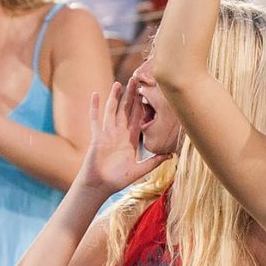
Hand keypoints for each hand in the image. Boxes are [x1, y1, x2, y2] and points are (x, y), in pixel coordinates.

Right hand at [75, 81, 167, 195]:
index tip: (148, 92)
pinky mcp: (97, 137)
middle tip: (137, 79)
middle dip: (132, 96)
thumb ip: (154, 162)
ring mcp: (107, 134)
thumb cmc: (118, 180)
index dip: (143, 105)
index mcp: (130, 140)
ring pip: (112, 110)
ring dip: (116, 97)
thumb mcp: (140, 170)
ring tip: (120, 83)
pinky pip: (96, 119)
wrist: (100, 186)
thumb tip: (170, 155)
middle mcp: (119, 134)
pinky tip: (96, 95)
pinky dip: (95, 107)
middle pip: (126, 110)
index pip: (138, 118)